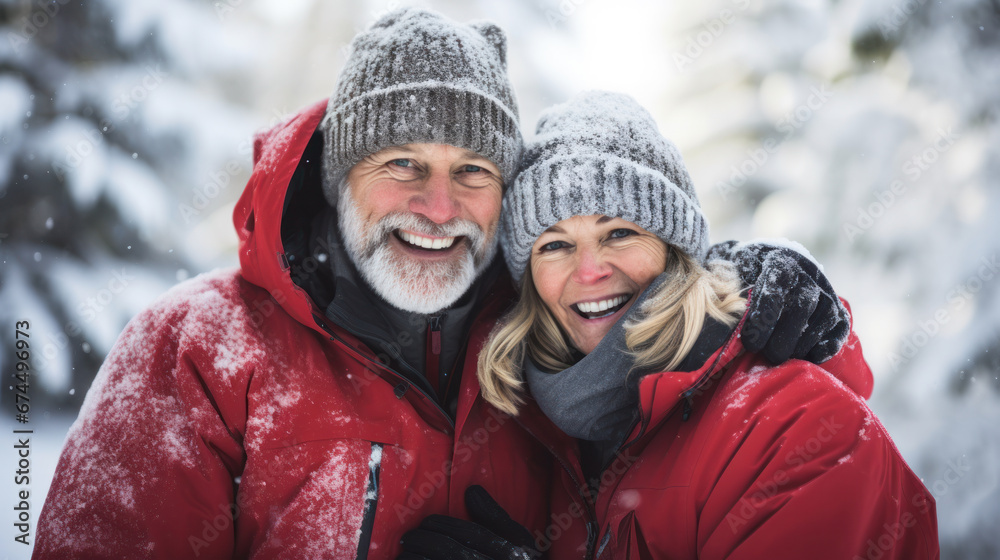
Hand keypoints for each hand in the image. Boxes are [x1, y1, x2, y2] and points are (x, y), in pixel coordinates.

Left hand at [398, 485, 539, 559]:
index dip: (444, 526)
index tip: (425, 523)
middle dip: (424, 542)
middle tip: (408, 538)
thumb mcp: (520, 545)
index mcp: (511, 555)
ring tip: (405, 556)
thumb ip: (497, 519)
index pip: (472, 535)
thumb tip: (472, 491)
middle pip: (452, 552)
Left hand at [707, 240, 849, 363]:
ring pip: (823, 317)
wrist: (768, 264)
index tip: (750, 341)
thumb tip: (712, 306)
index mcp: (779, 260)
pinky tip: (809, 359)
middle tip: (767, 356)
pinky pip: (840, 328)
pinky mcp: (838, 309)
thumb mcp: (729, 272)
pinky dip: (827, 345)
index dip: (765, 315)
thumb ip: (722, 286)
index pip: (777, 284)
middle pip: (803, 304)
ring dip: (802, 343)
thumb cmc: (741, 275)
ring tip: (781, 359)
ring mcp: (825, 290)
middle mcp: (807, 272)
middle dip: (784, 335)